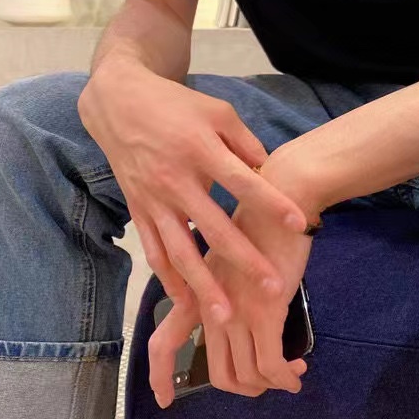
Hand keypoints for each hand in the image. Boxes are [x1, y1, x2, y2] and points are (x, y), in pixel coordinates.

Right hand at [78, 60, 307, 328]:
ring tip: (225, 316)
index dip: (271, 203)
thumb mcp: (217, 111)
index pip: (242, 182)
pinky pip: (154, 252)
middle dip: (244, 261)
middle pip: (213, 228)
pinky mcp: (138, 211)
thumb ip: (245, 142)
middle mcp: (175, 180)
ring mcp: (153, 200)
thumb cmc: (176, 105)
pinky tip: (185, 303)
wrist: (118, 103)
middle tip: (272, 288)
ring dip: (203, 286)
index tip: (299, 223)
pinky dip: (169, 279)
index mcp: (199, 150)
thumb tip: (269, 170)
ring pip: (180, 251)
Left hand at [149, 152, 321, 404]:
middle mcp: (210, 305)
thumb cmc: (259, 215)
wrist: (281, 191)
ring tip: (290, 376)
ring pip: (247, 375)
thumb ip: (217, 280)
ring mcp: (236, 310)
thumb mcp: (225, 250)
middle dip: (245, 388)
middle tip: (267, 383)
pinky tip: (297, 373)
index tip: (164, 398)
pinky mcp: (265, 310)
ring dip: (271, 384)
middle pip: (217, 373)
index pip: (162, 342)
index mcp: (196, 290)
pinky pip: (271, 364)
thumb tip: (228, 310)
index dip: (160, 375)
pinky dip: (285, 377)